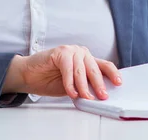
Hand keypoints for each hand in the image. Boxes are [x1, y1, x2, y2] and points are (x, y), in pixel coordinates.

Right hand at [3, 45, 121, 99]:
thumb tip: (98, 95)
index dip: (113, 74)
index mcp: (87, 60)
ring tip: (84, 97)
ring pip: (81, 70)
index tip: (118, 83)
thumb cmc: (50, 79)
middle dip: (99, 84)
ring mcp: (70, 51)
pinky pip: (68, 69)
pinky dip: (70, 83)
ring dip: (83, 86)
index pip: (104, 65)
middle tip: (102, 96)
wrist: (29, 75)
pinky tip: (71, 92)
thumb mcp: (73, 85)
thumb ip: (84, 86)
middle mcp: (81, 53)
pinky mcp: (60, 52)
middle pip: (95, 68)